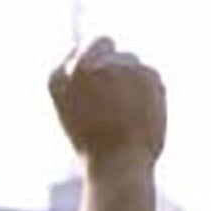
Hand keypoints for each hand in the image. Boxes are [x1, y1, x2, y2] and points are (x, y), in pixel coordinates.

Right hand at [48, 37, 165, 167]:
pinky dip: (152, 94)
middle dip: (113, 57)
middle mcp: (82, 65)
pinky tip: (143, 117)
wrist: (117, 168)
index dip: (92, 64)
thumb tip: (102, 65)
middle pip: (104, 42)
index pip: (78, 51)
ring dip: (134, 81)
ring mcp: (113, 66)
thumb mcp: (76, 116)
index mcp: (58, 77)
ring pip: (130, 61)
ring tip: (129, 118)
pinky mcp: (143, 72)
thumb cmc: (97, 153)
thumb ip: (84, 86)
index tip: (101, 83)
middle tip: (122, 82)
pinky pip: (151, 76)